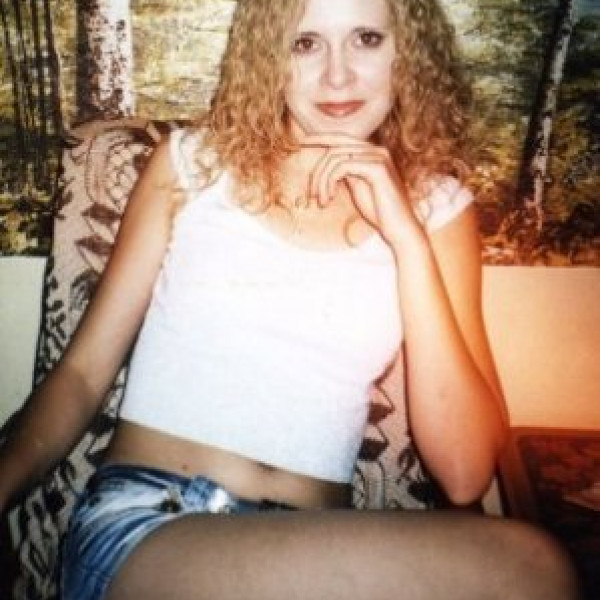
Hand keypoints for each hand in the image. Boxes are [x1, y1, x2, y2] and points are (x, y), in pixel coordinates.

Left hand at [300, 133, 423, 249]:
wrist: (399, 228)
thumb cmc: (379, 212)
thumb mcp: (358, 187)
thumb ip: (347, 172)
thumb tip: (329, 165)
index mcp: (372, 153)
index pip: (341, 139)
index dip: (320, 138)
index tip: (302, 143)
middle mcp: (377, 150)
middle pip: (334, 148)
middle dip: (318, 171)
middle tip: (311, 195)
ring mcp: (378, 156)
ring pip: (335, 158)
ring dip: (322, 181)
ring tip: (321, 201)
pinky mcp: (377, 167)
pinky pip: (342, 167)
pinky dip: (329, 183)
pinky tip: (329, 198)